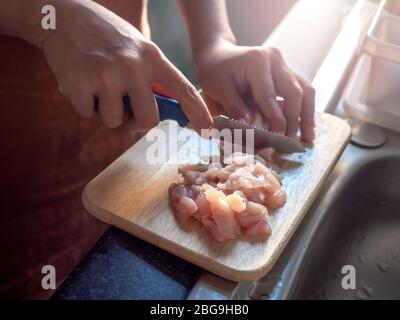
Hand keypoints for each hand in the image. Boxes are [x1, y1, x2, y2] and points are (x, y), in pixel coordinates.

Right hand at [41, 0, 211, 130]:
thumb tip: (161, 113)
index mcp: (151, 56)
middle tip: (127, 110)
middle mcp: (132, 67)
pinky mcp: (79, 84)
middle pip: (147, 120)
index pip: (182, 88)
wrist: (63, 16)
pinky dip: (84, 104)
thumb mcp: (137, 48)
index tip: (207, 128)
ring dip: (106, 111)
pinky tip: (80, 80)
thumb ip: (151, 76)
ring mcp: (106, 76)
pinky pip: (88, 114)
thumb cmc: (107, 37)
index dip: (197, 110)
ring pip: (114, 121)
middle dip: (137, 122)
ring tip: (98, 85)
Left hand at [194, 41, 314, 141]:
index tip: (278, 138)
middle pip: (295, 92)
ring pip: (305, 90)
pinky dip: (304, 109)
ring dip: (307, 115)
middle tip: (292, 143)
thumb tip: (250, 127)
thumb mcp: (219, 89)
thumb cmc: (215, 71)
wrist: (218, 55)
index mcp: (257, 61)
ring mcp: (283, 64)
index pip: (270, 95)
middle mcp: (275, 60)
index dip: (275, 119)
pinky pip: (301, 90)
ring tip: (308, 138)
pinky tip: (305, 126)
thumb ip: (235, 108)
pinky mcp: (286, 71)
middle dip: (294, 120)